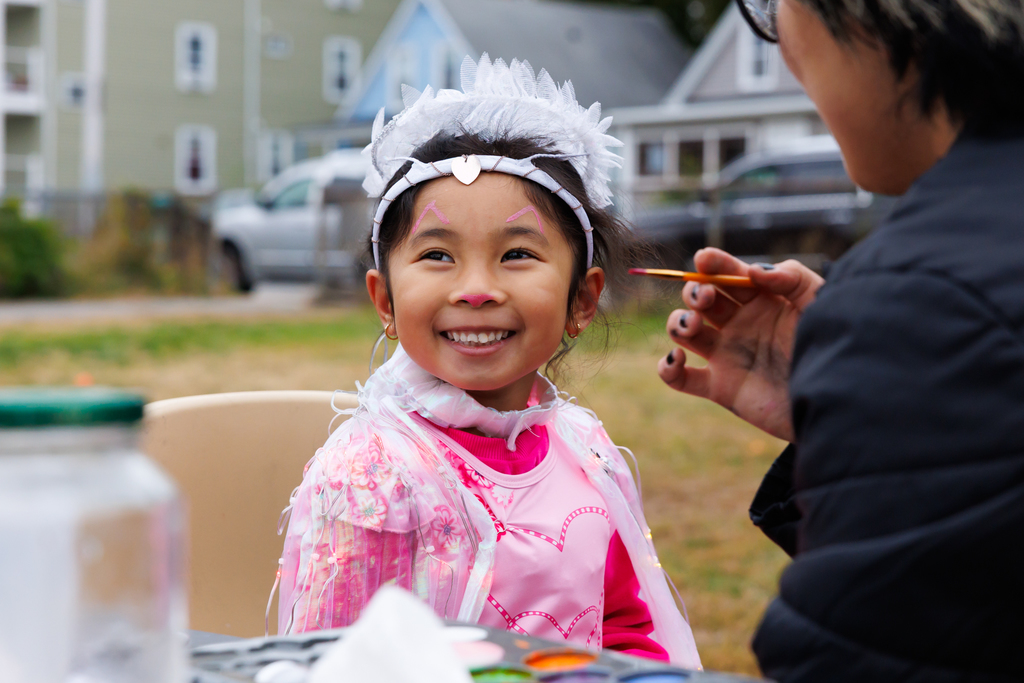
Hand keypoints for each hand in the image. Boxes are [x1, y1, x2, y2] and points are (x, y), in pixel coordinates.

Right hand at [657, 248, 823, 441]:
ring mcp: (727, 355)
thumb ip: (791, 276)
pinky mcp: (720, 388)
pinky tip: (677, 359)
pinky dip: (667, 367)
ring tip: (693, 326)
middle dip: (694, 292)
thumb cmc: (834, 346)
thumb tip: (752, 271)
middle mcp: (740, 324)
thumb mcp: (820, 301)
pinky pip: (680, 378)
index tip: (704, 259)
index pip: (728, 274)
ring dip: (677, 322)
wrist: (840, 400)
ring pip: (684, 331)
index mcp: (761, 300)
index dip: (712, 263)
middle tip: (707, 298)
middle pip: (700, 299)